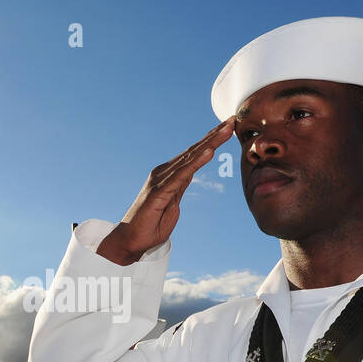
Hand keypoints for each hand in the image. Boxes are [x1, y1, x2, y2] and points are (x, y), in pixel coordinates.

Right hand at [96, 118, 233, 264]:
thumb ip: (180, 187)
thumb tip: (190, 173)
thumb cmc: (150, 226)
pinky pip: (182, 175)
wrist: (130, 241)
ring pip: (190, 158)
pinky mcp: (159, 191)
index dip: (210, 140)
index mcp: (168, 175)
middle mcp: (163, 172)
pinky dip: (197, 162)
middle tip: (232, 120)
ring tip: (226, 130)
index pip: (193, 154)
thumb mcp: (173, 203)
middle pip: (194, 151)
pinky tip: (210, 152)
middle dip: (214, 135)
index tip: (227, 128)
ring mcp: (160, 180)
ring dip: (210, 143)